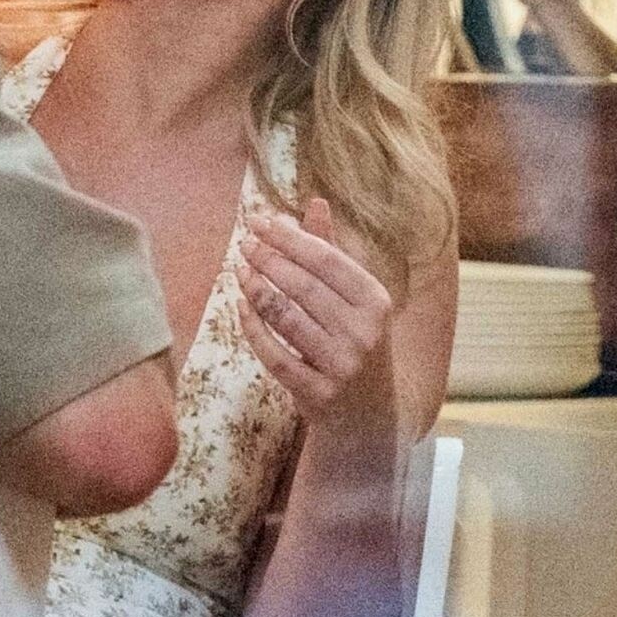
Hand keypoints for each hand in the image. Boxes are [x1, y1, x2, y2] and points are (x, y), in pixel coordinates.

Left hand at [235, 198, 393, 420]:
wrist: (370, 415)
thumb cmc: (356, 341)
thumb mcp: (355, 299)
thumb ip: (332, 252)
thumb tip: (316, 201)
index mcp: (376, 302)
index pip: (327, 260)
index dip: (289, 237)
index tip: (259, 220)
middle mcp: (364, 333)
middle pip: (303, 286)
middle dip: (268, 260)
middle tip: (245, 244)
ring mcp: (342, 366)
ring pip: (286, 319)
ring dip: (256, 290)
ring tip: (240, 270)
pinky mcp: (318, 393)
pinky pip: (275, 355)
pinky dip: (253, 329)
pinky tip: (239, 307)